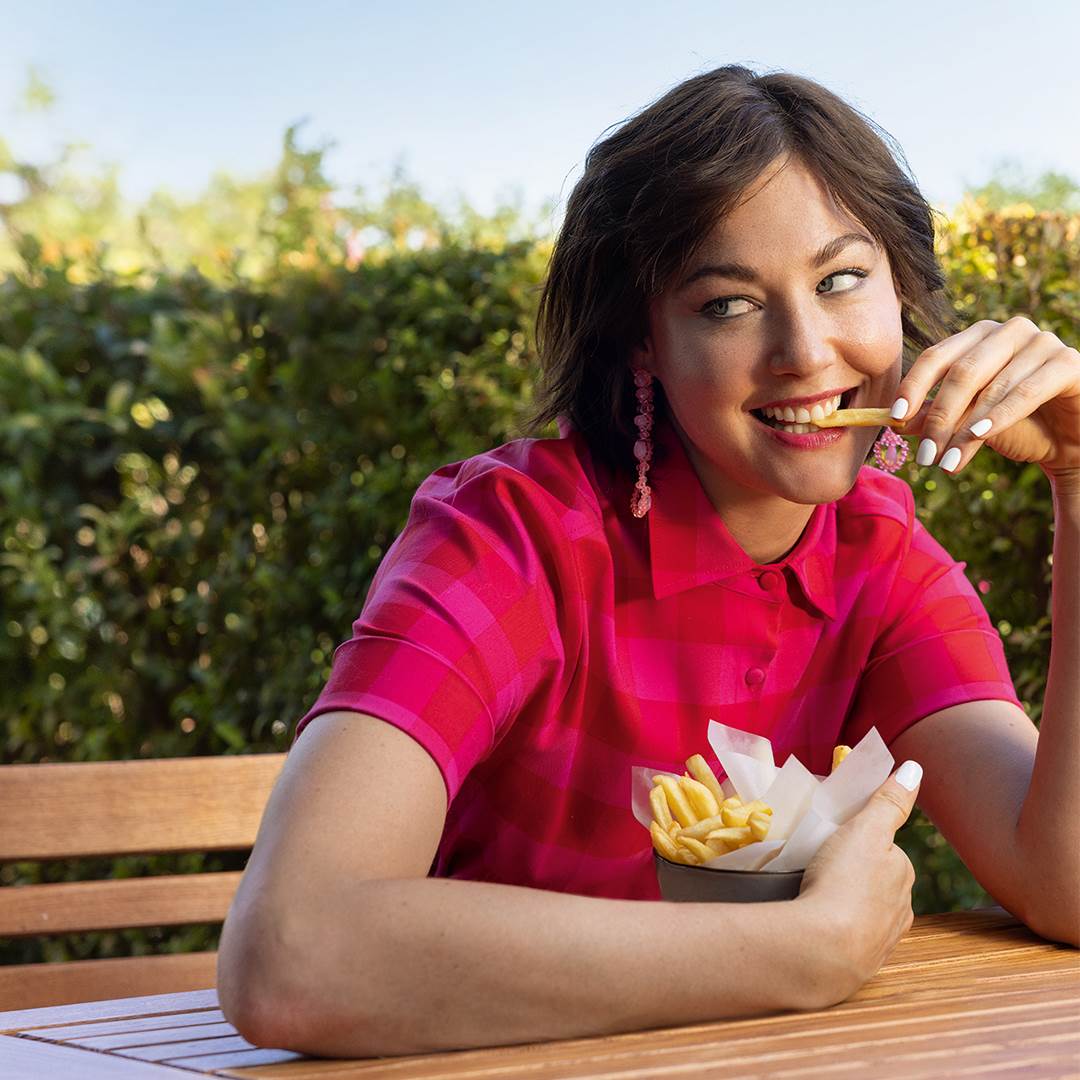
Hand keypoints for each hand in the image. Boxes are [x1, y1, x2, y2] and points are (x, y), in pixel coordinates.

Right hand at [794, 762, 921, 1006]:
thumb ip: (888, 801)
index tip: (834, 843)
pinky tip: (818, 926)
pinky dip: (837, 931)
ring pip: (865, 913)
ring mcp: (882, 940)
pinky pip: (850, 939)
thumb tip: (914, 768)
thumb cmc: (843, 881)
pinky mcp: (861, 965)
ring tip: (814, 898)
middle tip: (820, 868)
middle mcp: (901, 909)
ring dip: (847, 906)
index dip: (860, 843)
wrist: (824, 949)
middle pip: (877, 882)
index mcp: (903, 874)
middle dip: (855, 876)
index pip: (886, 851)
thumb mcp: (864, 829)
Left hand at [891, 317, 1079, 482]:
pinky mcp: (1069, 363)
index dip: (913, 387)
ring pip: (991, 386)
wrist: (1070, 441)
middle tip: (925, 455)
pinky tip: (979, 436)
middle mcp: (1009, 332)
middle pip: (962, 371)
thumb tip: (898, 423)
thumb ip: (937, 417)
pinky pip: (1027, 390)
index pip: (937, 356)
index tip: (895, 418)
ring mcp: (1042, 342)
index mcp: (979, 338)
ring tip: (948, 462)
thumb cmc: (1017, 425)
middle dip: (939, 416)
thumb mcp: (969, 422)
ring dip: (966, 429)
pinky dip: (1000, 415)